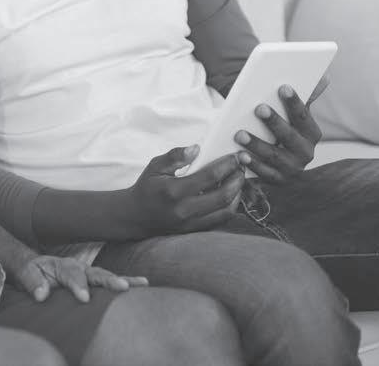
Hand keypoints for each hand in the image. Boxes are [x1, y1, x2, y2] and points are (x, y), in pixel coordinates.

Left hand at [14, 254, 147, 302]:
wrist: (36, 268)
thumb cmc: (33, 272)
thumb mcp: (27, 274)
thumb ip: (33, 282)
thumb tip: (41, 295)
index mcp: (63, 266)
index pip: (72, 275)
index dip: (78, 286)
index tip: (84, 298)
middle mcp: (80, 268)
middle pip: (96, 273)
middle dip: (109, 280)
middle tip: (122, 287)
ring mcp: (89, 274)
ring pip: (107, 276)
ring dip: (124, 280)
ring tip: (142, 284)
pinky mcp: (94, 282)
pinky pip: (110, 283)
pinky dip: (126, 282)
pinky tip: (143, 285)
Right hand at [128, 145, 248, 234]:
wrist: (135, 216)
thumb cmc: (146, 187)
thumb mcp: (155, 166)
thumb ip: (175, 156)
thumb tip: (197, 148)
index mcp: (174, 190)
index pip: (210, 176)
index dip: (227, 165)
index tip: (236, 157)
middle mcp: (184, 209)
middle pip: (223, 195)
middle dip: (237, 180)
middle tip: (242, 168)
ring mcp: (191, 223)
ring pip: (226, 210)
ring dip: (237, 194)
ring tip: (238, 181)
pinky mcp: (194, 230)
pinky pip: (220, 220)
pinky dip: (230, 207)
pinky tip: (231, 195)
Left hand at [235, 77, 326, 183]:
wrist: (286, 168)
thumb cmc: (286, 132)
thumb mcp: (296, 118)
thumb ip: (305, 99)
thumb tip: (324, 77)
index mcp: (312, 133)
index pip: (303, 116)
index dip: (294, 102)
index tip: (283, 87)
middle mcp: (305, 152)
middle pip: (288, 135)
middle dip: (274, 122)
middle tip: (259, 108)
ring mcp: (292, 168)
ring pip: (273, 155)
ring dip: (256, 144)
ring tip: (239, 134)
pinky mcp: (277, 180)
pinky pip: (263, 173)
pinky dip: (252, 164)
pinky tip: (240, 156)